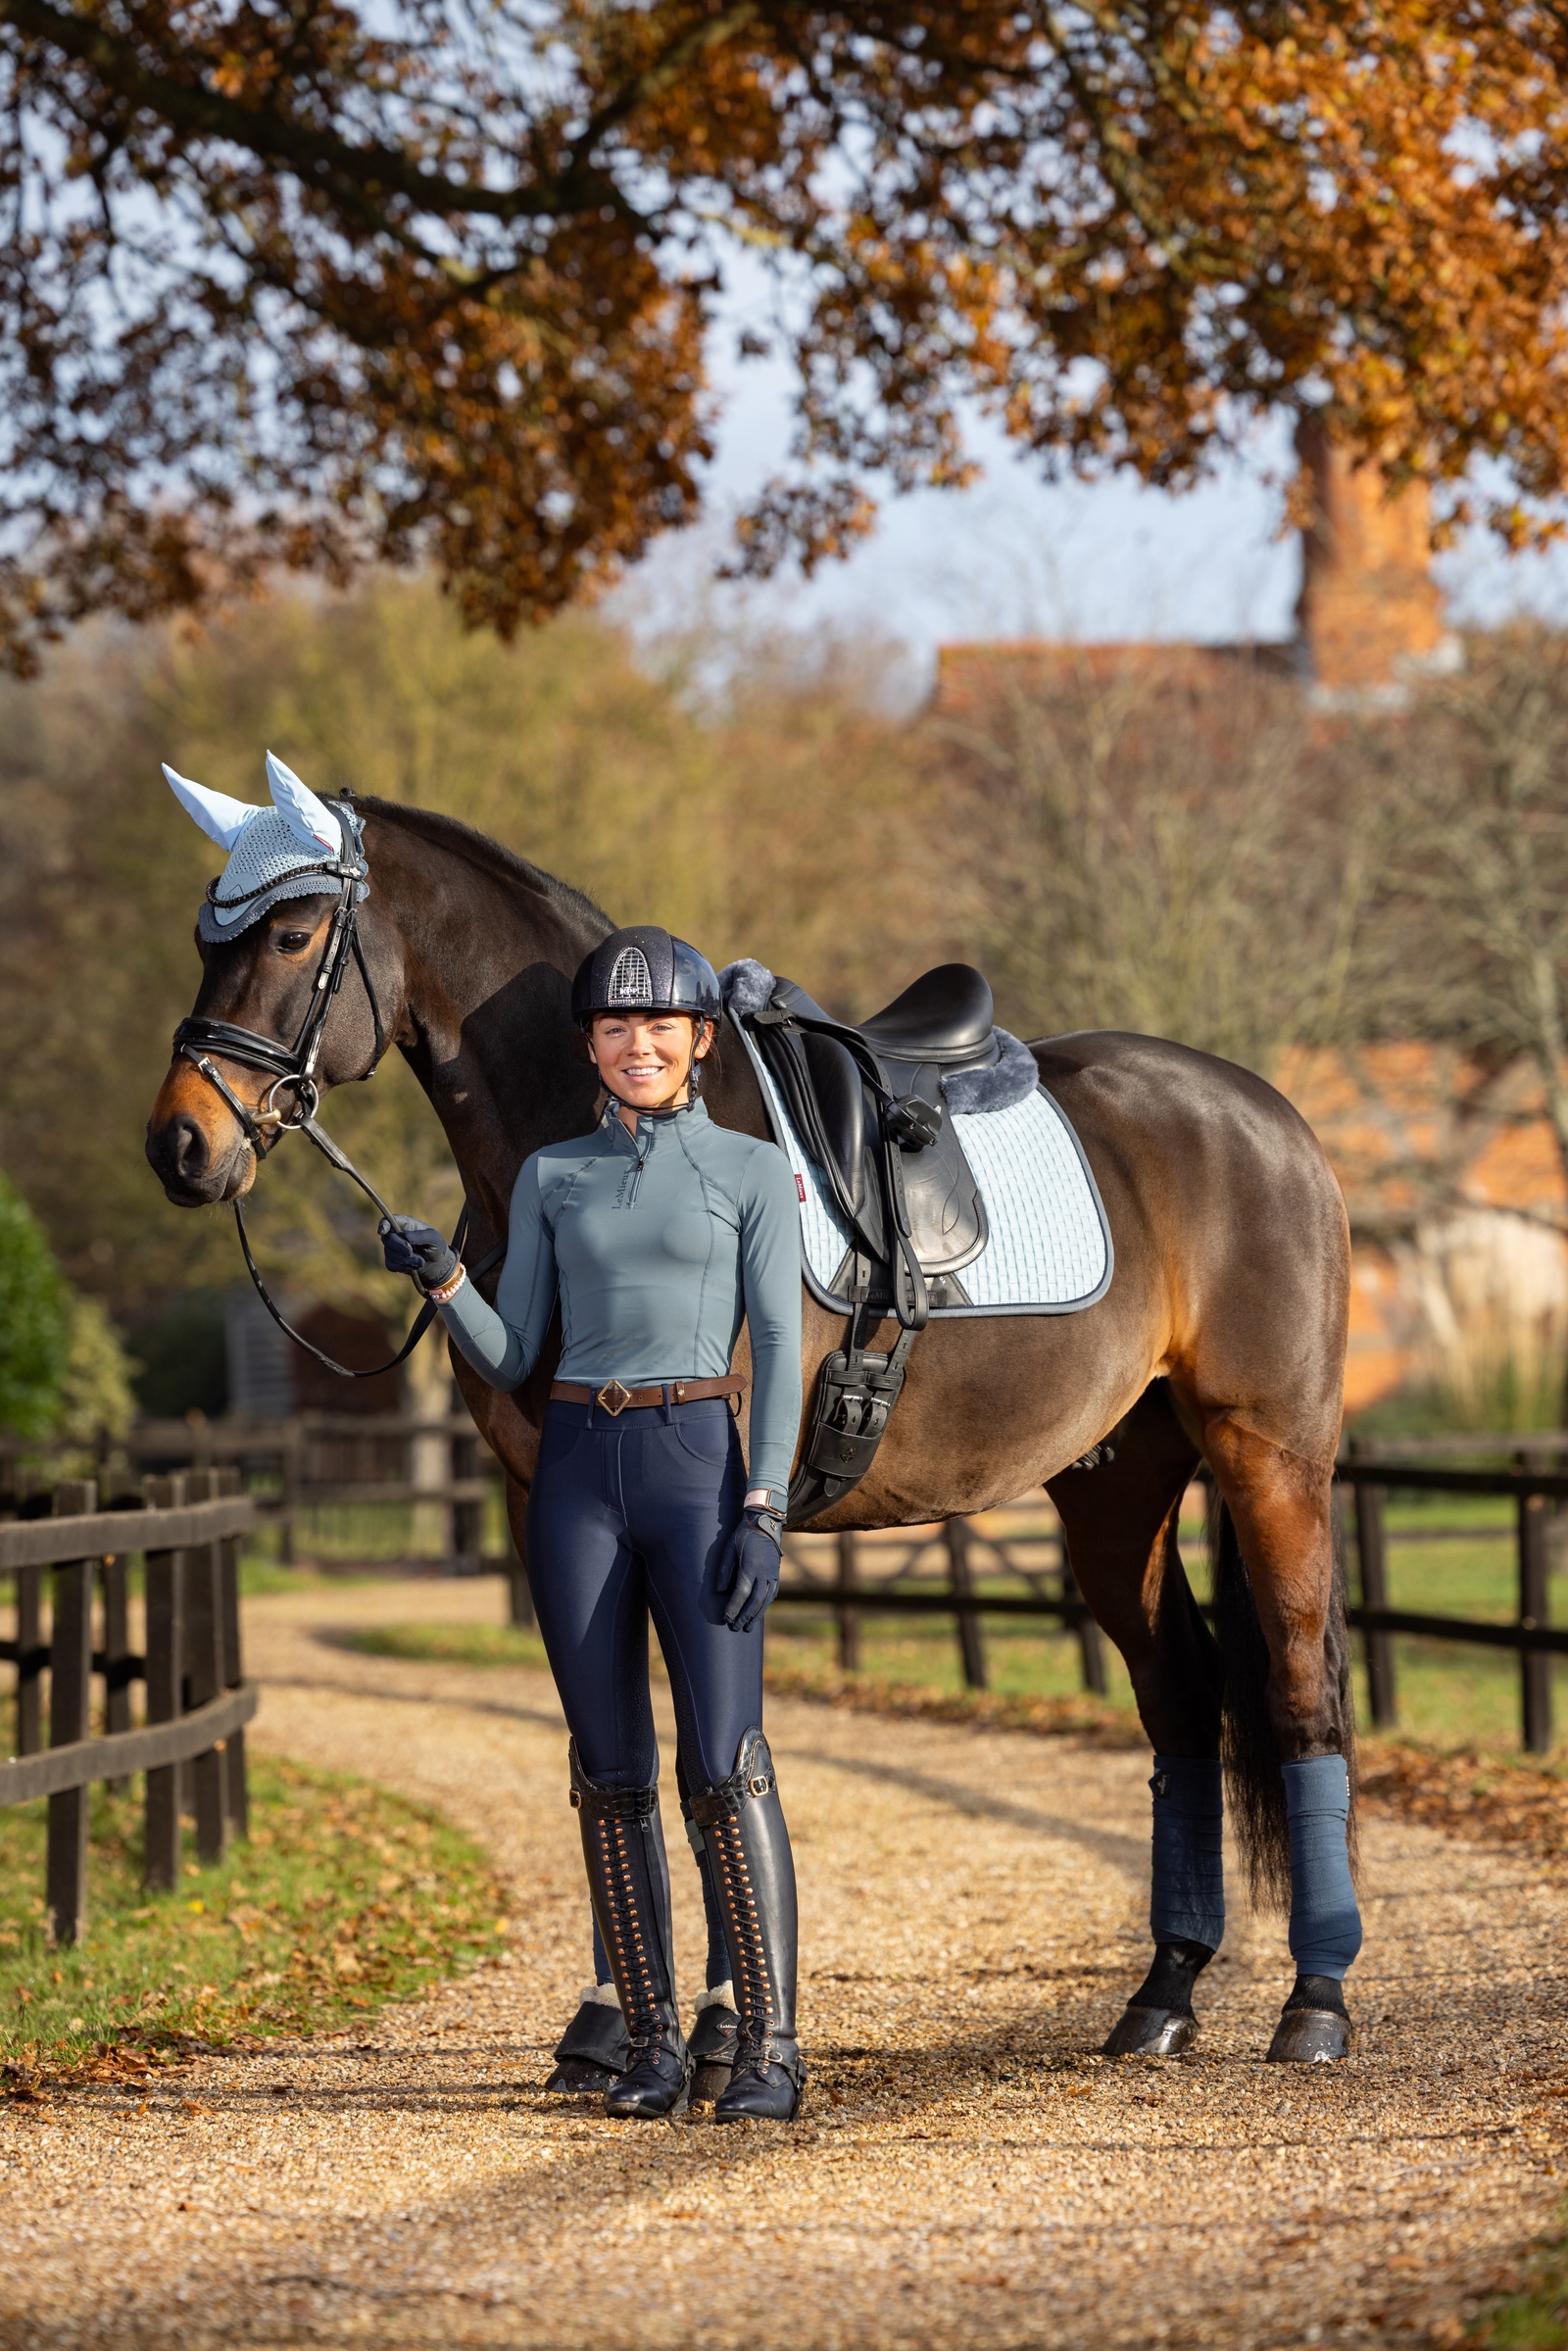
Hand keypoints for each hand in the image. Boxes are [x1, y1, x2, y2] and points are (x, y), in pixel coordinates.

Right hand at [378, 1215, 458, 1291]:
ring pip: (389, 1253)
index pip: (387, 1220)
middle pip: (387, 1239)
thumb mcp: (433, 1238)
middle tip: (410, 1252)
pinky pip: (391, 1265)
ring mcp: (392, 1248)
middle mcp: (396, 1235)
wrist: (437, 1264)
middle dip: (399, 1246)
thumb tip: (404, 1236)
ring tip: (421, 1261)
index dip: (383, 1225)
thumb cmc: (436, 1246)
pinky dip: (403, 1267)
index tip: (382, 1231)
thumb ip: (420, 1236)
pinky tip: (415, 1266)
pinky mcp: (392, 1261)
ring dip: (405, 1259)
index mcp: (405, 1224)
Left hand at [716, 1508, 782, 1632]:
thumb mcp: (729, 1549)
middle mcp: (764, 1573)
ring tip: (748, 1627)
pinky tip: (759, 1612)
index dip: (734, 1608)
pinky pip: (772, 1594)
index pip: (741, 1593)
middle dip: (743, 1616)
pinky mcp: (777, 1574)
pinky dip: (765, 1605)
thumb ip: (724, 1570)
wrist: (765, 1523)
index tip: (726, 1619)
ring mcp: (773, 1574)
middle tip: (735, 1628)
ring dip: (756, 1615)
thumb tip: (719, 1591)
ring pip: (765, 1600)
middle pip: (754, 1601)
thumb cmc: (743, 1535)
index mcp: (750, 1567)